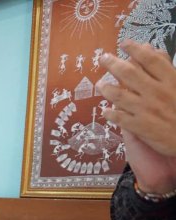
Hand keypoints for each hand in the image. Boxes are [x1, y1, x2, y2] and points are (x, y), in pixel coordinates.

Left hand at [97, 40, 175, 192]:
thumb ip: (165, 67)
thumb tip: (150, 49)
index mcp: (170, 79)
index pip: (150, 59)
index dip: (135, 49)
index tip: (124, 43)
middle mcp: (156, 92)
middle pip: (129, 73)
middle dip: (112, 63)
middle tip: (102, 58)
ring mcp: (147, 110)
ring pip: (119, 95)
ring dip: (106, 88)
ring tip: (100, 83)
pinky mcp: (140, 127)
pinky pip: (119, 118)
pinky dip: (110, 113)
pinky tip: (106, 110)